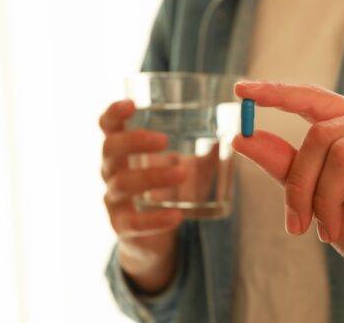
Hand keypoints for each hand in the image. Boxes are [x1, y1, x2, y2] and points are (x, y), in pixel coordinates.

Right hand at [100, 100, 185, 292]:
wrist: (153, 238)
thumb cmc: (166, 190)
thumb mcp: (180, 164)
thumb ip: (200, 147)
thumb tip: (235, 128)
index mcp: (123, 150)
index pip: (108, 126)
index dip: (114, 113)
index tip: (131, 105)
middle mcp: (111, 170)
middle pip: (110, 148)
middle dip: (135, 141)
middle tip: (164, 140)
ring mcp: (113, 199)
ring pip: (122, 183)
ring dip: (152, 176)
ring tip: (182, 174)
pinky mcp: (121, 227)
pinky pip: (133, 222)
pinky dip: (155, 219)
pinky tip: (176, 217)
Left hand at [232, 81, 343, 321]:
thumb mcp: (316, 197)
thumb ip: (286, 166)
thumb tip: (242, 138)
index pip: (317, 99)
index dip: (279, 93)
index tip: (240, 89)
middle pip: (323, 134)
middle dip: (302, 186)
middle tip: (301, 224)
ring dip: (332, 200)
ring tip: (339, 226)